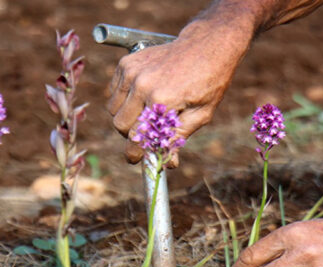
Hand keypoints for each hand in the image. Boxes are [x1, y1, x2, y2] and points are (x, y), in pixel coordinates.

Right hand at [108, 9, 255, 166]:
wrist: (206, 45)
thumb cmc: (209, 81)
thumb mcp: (201, 114)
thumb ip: (179, 138)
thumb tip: (169, 164)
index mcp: (162, 100)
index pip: (137, 137)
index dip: (134, 153)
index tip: (134, 159)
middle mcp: (142, 85)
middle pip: (120, 125)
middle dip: (131, 134)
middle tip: (146, 133)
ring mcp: (131, 72)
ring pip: (113, 109)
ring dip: (125, 117)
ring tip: (145, 112)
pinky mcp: (126, 63)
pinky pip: (113, 92)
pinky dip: (122, 99)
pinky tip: (141, 96)